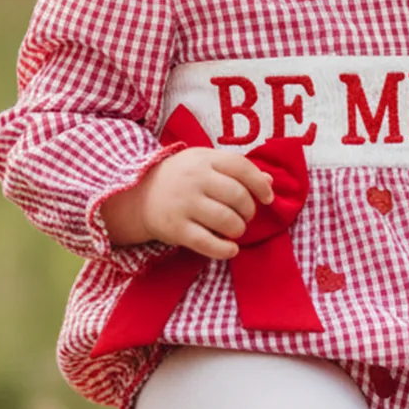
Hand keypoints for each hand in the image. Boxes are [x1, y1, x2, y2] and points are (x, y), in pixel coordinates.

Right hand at [100, 148, 274, 260]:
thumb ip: (236, 170)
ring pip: (227, 221)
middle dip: (249, 211)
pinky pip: (208, 243)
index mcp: (204, 159)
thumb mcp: (205, 164)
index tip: (267, 198)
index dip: (260, 185)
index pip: (242, 168)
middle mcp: (194, 180)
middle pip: (238, 197)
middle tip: (245, 217)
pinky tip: (231, 249)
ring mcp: (184, 204)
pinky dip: (225, 250)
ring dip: (239, 230)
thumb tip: (270, 181)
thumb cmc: (181, 178)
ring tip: (235, 230)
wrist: (139, 194)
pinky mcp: (176, 229)